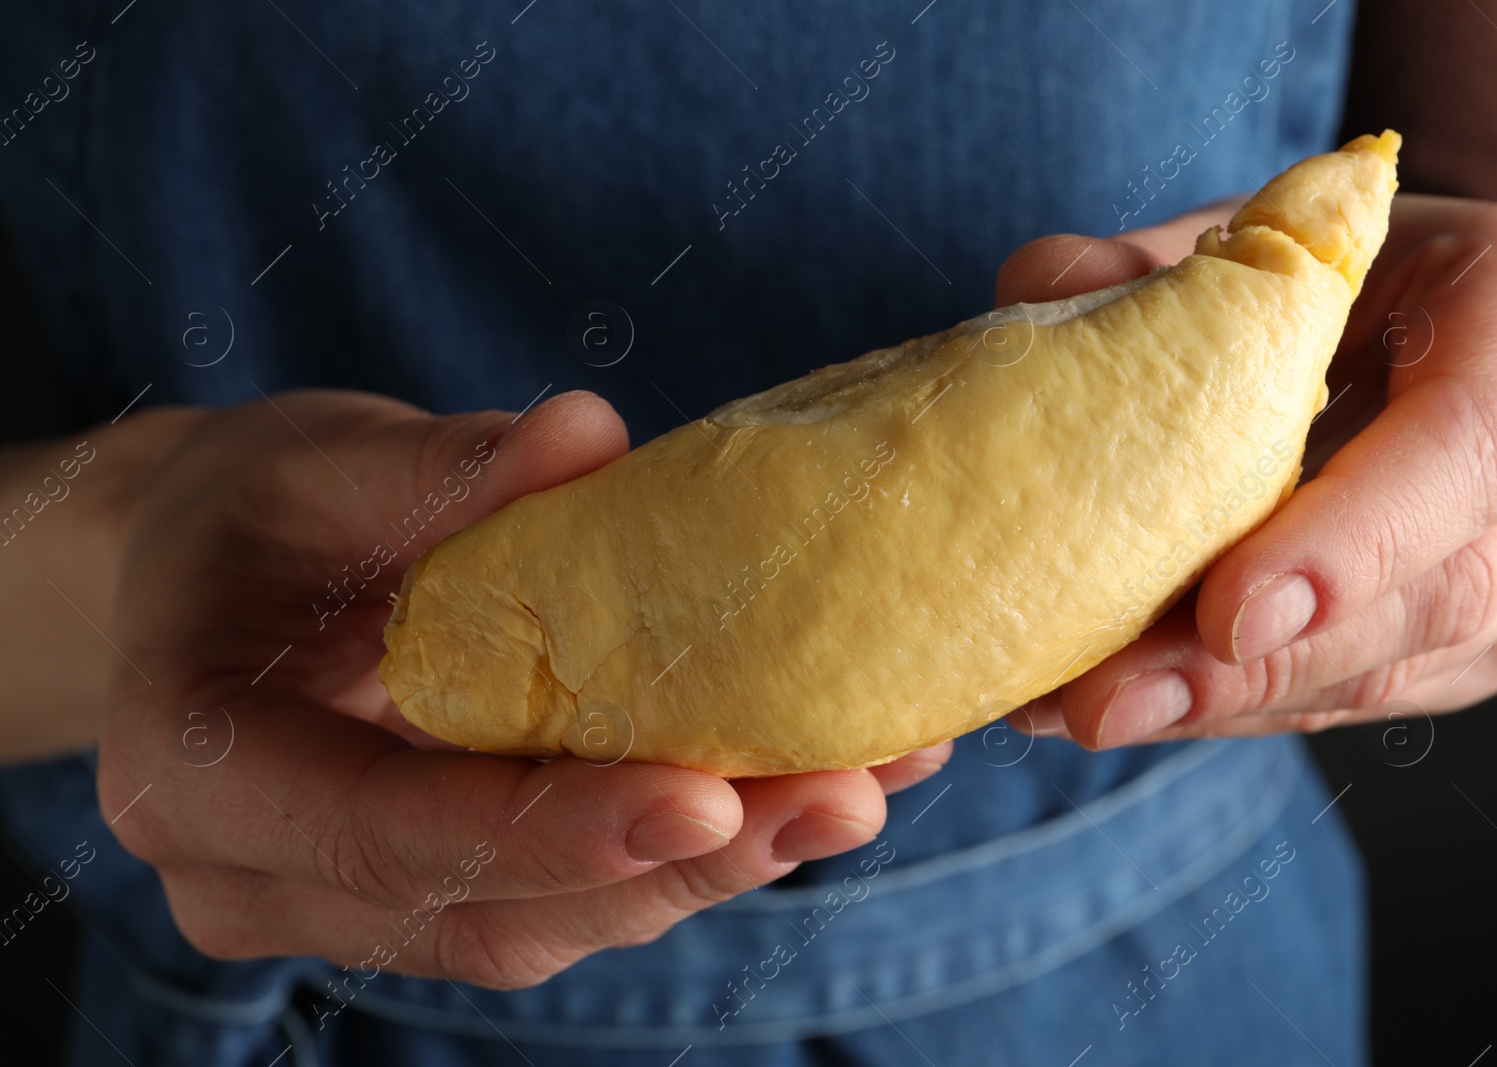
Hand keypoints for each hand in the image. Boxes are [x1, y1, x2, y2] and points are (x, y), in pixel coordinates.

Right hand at [98, 390, 948, 988]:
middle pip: (492, 912)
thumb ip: (436, 470)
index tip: (704, 796)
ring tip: (858, 786)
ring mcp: (352, 908)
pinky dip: (694, 846)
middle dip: (678, 863)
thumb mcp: (320, 465)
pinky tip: (810, 779)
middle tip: (841, 794)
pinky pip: (573, 897)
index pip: (380, 830)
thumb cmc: (252, 515)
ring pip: (551, 927)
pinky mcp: (440, 894)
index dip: (545, 828)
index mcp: (194, 769)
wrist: (216, 582)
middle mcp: (261, 878)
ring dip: (715, 867)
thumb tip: (585, 438)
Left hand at [995, 194, 1496, 746]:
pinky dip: (1241, 707)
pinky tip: (1129, 703)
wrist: (1458, 322)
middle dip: (1260, 666)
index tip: (1227, 612)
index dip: (1351, 539)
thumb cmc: (1360, 265)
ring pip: (1398, 669)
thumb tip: (1038, 286)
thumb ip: (1165, 262)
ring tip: (1079, 710)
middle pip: (1438, 591)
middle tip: (1105, 700)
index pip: (1470, 442)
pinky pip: (1366, 695)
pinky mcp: (1493, 640)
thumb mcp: (1281, 230)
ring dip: (1230, 705)